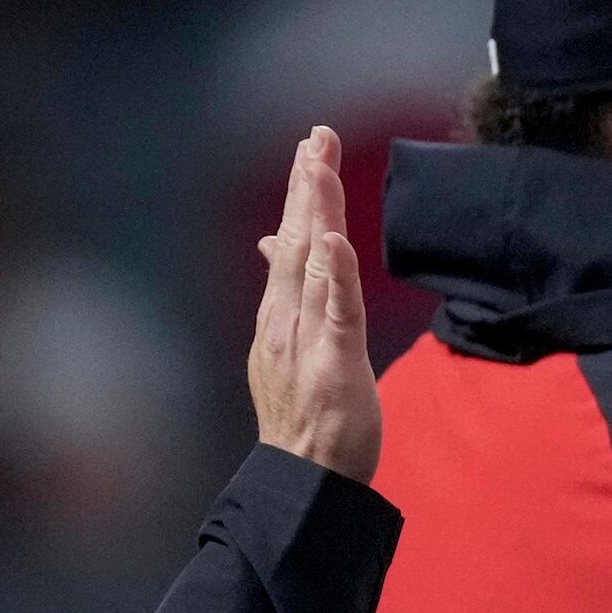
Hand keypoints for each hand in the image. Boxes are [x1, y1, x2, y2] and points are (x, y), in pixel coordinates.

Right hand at [245, 125, 385, 483]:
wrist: (302, 476)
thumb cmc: (304, 414)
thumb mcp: (289, 343)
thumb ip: (287, 292)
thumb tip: (274, 242)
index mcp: (280, 314)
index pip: (292, 240)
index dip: (302, 192)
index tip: (311, 147)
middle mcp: (287, 320)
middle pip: (298, 239)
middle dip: (308, 185)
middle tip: (318, 136)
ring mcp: (308, 341)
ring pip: (313, 264)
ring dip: (318, 212)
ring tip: (321, 165)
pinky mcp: (334, 364)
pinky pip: (337, 312)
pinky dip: (336, 274)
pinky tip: (334, 240)